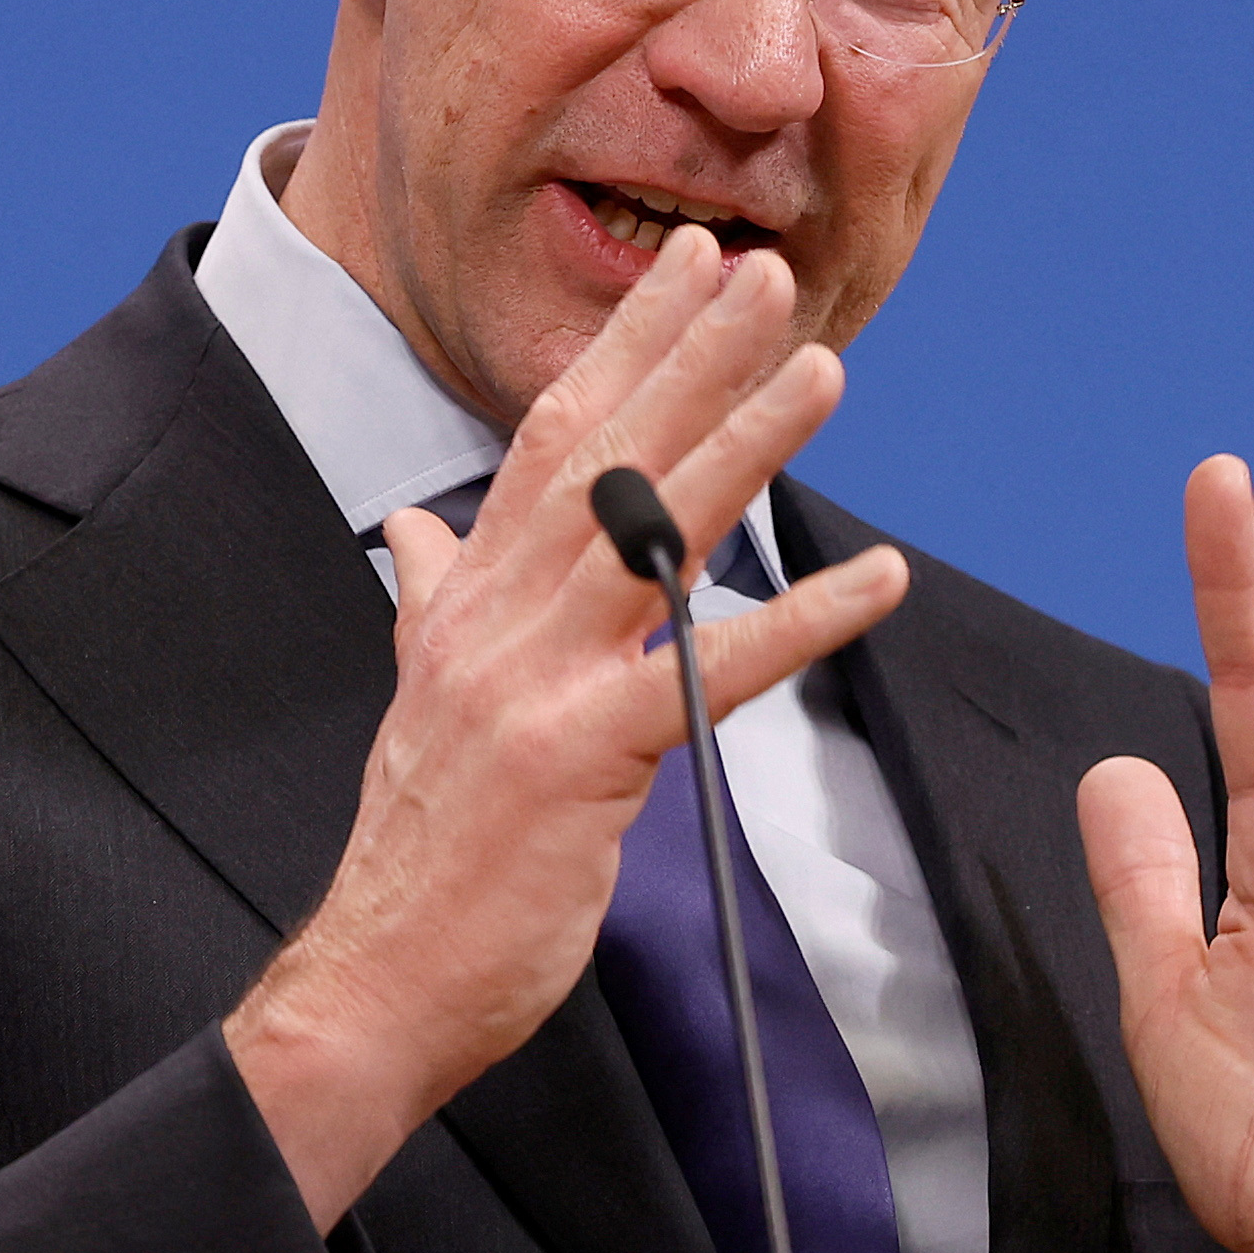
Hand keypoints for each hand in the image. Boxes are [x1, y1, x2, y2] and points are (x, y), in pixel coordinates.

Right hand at [226, 224, 909, 1230]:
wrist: (376, 982)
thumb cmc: (422, 853)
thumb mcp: (418, 698)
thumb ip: (429, 599)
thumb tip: (414, 527)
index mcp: (467, 598)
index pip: (549, 437)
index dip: (624, 346)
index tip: (687, 270)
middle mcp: (495, 619)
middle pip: (603, 455)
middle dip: (690, 354)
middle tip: (770, 272)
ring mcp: (535, 683)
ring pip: (653, 535)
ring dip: (747, 443)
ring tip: (825, 371)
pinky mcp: (580, 759)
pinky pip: (710, 674)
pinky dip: (800, 620)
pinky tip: (877, 580)